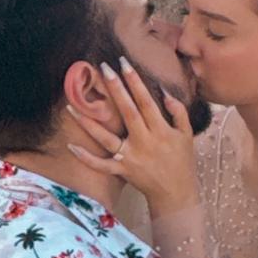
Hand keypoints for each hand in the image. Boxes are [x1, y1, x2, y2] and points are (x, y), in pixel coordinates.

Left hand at [66, 58, 198, 217]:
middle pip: (127, 112)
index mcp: (161, 131)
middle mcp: (144, 142)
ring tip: (72, 105)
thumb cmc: (182, 162)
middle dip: (115, 89)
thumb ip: (178, 112)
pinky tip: (71, 145)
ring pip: (106, 138)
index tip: (124, 63)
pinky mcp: (122, 171)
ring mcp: (131, 158)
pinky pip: (101, 164)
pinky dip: (86, 157)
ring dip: (88, 121)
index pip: (146, 101)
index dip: (135, 81)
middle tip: (103, 68)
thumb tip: (163, 91)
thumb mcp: (186, 135)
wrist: (177, 195)